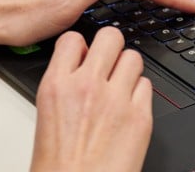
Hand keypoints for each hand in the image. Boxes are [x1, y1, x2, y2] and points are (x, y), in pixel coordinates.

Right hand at [31, 27, 151, 171]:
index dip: (82, 45)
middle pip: (111, 36)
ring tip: (120, 87)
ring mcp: (117, 100)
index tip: (85, 54)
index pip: (73, 38)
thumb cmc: (58, 167)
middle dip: (111, 46)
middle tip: (109, 62)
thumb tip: (80, 65)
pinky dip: (140, 93)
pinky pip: (147, 85)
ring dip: (128, 69)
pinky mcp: (141, 117)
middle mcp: (88, 87)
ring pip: (133, 58)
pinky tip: (129, 107)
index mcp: (57, 87)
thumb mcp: (47, 116)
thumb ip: (64, 85)